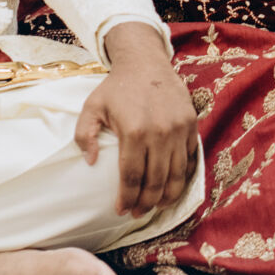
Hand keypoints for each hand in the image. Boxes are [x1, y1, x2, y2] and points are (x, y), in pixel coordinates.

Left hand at [76, 22, 198, 216]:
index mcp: (134, 132)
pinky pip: (189, 159)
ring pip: (176, 175)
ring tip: (156, 206)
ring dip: (166, 196)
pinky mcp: (191, 125)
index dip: (127, 198)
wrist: (146, 61)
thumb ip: (83, 135)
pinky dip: (181, 177)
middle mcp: (160, 134)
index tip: (121, 210)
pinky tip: (171, 186)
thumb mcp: (91, 106)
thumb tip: (90, 162)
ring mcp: (179, 130)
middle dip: (146, 203)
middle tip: (137, 213)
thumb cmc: (117, 86)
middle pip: (156, 181)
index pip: (132, 176)